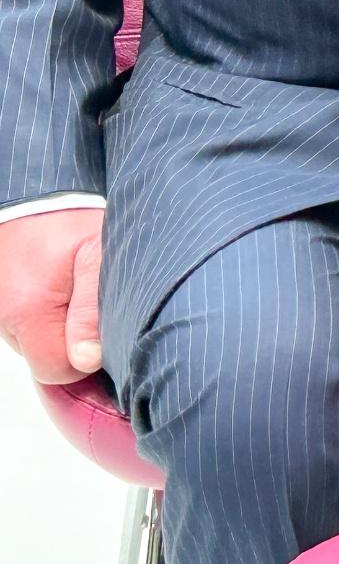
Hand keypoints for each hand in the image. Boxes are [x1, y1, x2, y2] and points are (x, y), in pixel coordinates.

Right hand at [0, 207, 105, 382]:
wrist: (34, 193)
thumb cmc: (69, 220)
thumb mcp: (96, 254)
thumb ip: (91, 310)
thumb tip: (88, 360)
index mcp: (28, 311)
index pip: (58, 370)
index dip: (85, 358)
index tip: (104, 330)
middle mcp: (4, 318)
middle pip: (45, 358)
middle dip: (72, 339)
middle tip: (91, 301)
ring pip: (33, 342)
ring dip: (57, 325)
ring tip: (74, 288)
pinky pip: (23, 324)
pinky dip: (43, 313)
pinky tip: (58, 289)